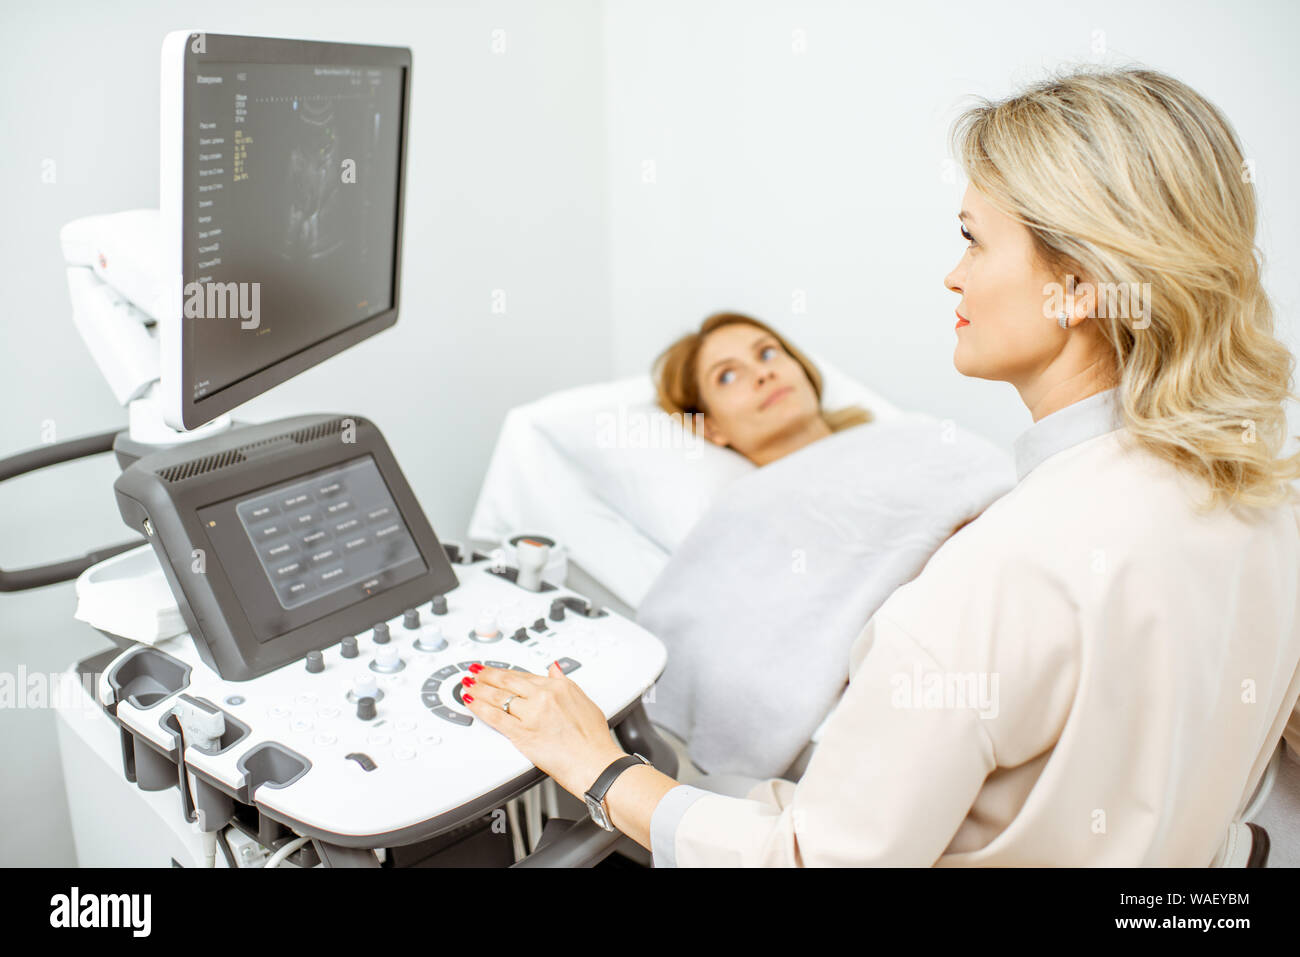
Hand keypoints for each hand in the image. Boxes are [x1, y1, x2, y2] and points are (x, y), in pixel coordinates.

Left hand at [461, 661, 626, 797]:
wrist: (596, 764)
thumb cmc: (594, 740)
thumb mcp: (585, 701)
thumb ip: (565, 683)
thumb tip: (554, 669)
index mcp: (558, 686)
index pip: (524, 675)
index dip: (505, 672)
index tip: (495, 671)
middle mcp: (544, 696)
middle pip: (507, 682)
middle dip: (487, 675)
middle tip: (475, 671)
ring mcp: (532, 714)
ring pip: (498, 697)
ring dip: (479, 689)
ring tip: (468, 685)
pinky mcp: (522, 733)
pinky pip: (495, 717)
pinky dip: (480, 708)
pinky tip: (471, 702)